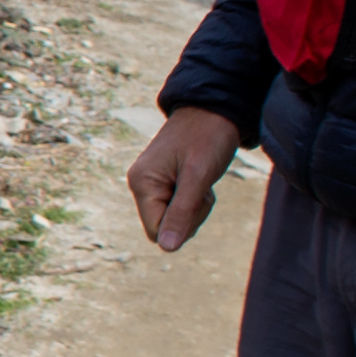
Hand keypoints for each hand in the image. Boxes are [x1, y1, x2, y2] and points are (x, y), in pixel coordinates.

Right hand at [127, 108, 242, 249]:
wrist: (215, 108)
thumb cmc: (208, 137)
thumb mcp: (198, 177)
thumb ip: (182, 213)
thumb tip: (167, 248)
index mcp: (142, 182)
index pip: (156, 231)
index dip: (182, 225)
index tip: (198, 199)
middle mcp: (140, 183)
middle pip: (164, 227)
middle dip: (189, 216)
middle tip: (202, 189)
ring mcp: (151, 182)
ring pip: (173, 218)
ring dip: (194, 208)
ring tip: (202, 181)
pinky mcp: (162, 181)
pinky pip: (177, 206)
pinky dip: (194, 200)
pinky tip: (199, 180)